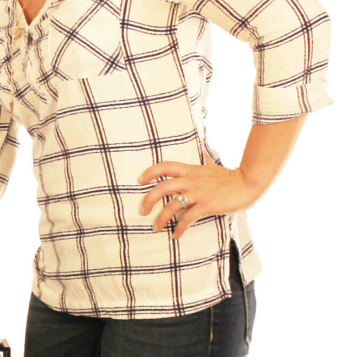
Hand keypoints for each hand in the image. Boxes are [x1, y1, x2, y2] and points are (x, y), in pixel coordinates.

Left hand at [137, 162, 261, 239]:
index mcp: (190, 170)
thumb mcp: (211, 166)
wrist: (247, 184)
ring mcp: (197, 193)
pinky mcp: (206, 206)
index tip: (139, 180)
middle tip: (142, 211)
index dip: (149, 172)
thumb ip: (202, 162)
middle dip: (148, 200)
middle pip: (162, 188)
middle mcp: (190, 181)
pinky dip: (180, 228)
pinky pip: (187, 218)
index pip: (164, 166)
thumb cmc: (229, 176)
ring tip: (156, 227)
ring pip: (172, 206)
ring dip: (161, 218)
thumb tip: (202, 151)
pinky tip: (176, 235)